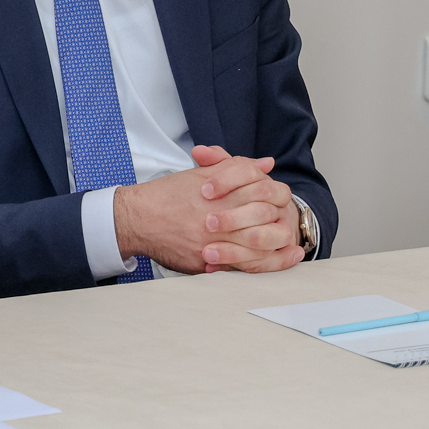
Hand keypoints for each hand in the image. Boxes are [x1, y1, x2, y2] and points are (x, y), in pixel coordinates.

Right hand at [114, 146, 301, 274]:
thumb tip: (266, 164)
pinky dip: (261, 265)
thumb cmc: (166, 196)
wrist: (137, 218)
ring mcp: (213, 238)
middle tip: (288, 225)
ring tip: (291, 248)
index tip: (281, 202)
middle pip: (265, 216)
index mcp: (219, 190)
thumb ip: (234, 167)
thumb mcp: (200, 175)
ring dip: (277, 246)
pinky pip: (241, 265)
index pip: (262, 189)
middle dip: (280, 220)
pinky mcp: (206, 259)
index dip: (277, 196)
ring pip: (257, 243)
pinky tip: (274, 263)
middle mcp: (219, 213)